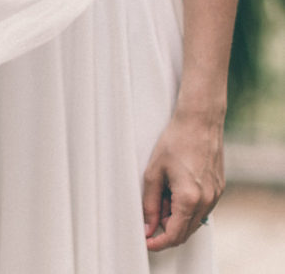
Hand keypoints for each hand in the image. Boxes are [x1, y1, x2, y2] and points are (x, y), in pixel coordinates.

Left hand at [142, 106, 224, 250]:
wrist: (199, 122)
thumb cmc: (175, 142)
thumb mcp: (153, 173)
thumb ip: (149, 203)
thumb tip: (148, 226)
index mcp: (189, 199)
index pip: (174, 235)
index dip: (158, 243)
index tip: (146, 242)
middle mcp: (207, 201)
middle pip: (185, 231)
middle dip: (165, 229)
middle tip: (149, 213)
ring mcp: (216, 195)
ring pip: (194, 221)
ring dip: (176, 217)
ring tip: (161, 193)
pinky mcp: (219, 189)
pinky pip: (202, 208)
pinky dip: (186, 207)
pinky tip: (174, 189)